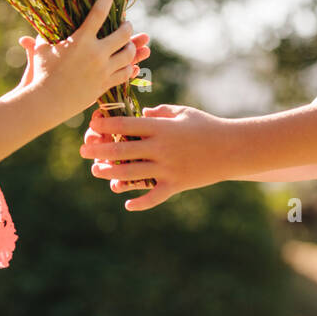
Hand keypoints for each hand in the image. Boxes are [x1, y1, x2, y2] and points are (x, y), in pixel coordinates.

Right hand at [15, 31, 150, 92]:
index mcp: (81, 40)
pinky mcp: (105, 84)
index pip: (99, 12)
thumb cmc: (41, 72)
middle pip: (123, 33)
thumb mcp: (42, 48)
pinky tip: (129, 64)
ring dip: (131, 47)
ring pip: (128, 54)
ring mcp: (103, 69)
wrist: (47, 102)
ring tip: (127, 44)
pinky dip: (129, 67)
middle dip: (127, 26)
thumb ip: (45, 33)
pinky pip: (125, 73)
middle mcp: (96, 53)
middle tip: (125, 24)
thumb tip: (42, 18)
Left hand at [81, 104, 230, 210]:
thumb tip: (142, 112)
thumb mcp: (183, 112)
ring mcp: (167, 168)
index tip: (92, 124)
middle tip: (83, 149)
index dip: (106, 124)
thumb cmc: (207, 126)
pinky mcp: (176, 185)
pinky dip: (139, 203)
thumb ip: (160, 112)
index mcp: (161, 128)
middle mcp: (160, 148)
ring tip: (97, 171)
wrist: (233, 148)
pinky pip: (153, 197)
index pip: (126, 124)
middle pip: (121, 150)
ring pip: (130, 174)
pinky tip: (127, 204)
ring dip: (110, 173)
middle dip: (98, 150)